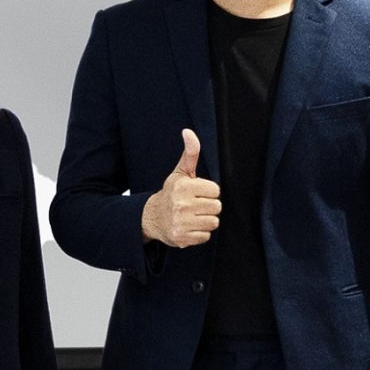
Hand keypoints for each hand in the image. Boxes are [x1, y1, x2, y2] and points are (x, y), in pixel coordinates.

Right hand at [141, 128, 222, 247]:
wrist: (152, 217)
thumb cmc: (171, 193)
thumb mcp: (180, 172)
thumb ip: (190, 153)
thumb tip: (188, 131)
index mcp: (183, 187)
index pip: (216, 191)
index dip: (209, 192)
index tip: (197, 193)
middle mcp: (181, 204)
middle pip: (216, 207)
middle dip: (209, 207)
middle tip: (195, 206)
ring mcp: (181, 222)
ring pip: (213, 222)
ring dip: (205, 221)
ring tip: (193, 217)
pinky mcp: (182, 238)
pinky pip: (206, 236)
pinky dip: (200, 234)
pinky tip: (189, 227)